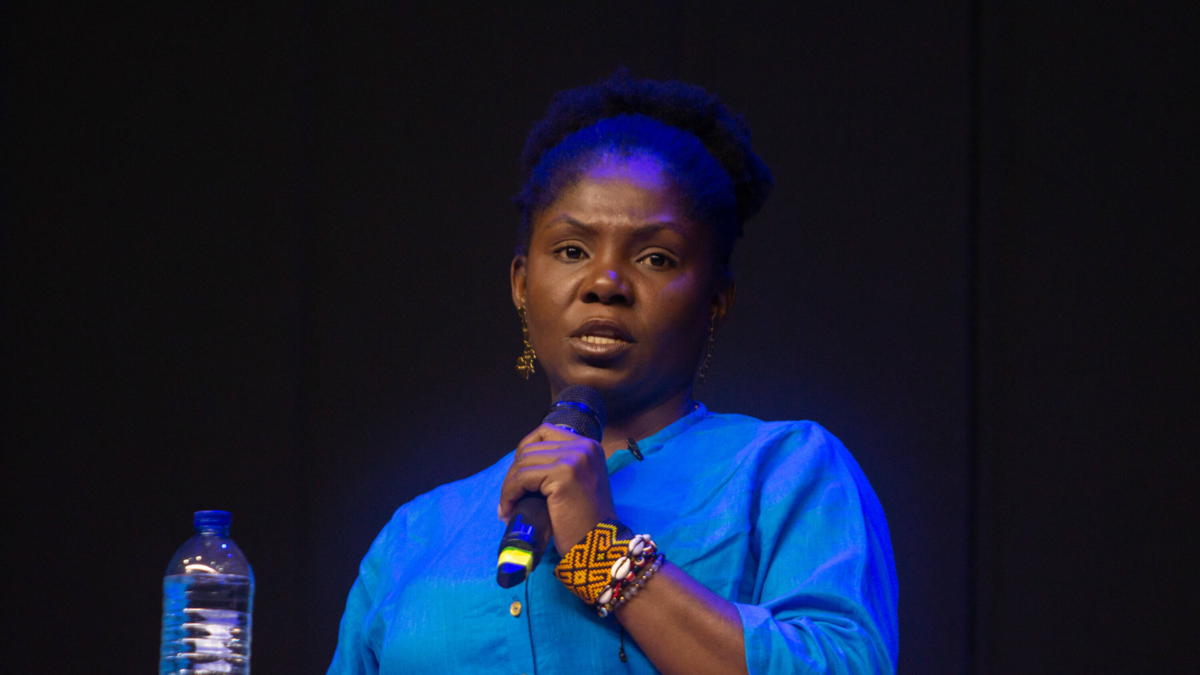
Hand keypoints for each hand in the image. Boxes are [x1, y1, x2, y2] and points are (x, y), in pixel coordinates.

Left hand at [498, 423, 617, 551]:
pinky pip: (522, 478)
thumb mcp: (576, 485)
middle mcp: (584, 447)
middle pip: (530, 447)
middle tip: (510, 498)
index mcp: (589, 446)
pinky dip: (509, 494)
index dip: (525, 453)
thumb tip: (522, 466)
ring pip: (523, 462)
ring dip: (508, 486)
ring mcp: (575, 458)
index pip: (545, 432)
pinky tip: (508, 510)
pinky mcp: (563, 474)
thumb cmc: (585, 523)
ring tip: (508, 507)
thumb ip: (559, 468)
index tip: (518, 479)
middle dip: (514, 473)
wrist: (600, 549)